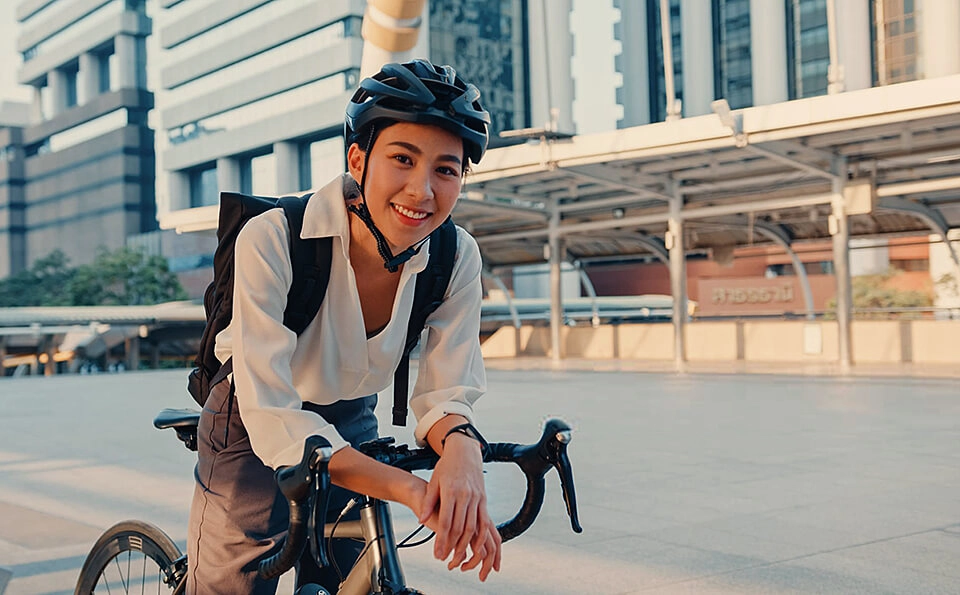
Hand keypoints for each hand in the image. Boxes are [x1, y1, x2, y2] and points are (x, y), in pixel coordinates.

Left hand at [418, 435, 501, 580]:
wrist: (464, 451)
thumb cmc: (447, 466)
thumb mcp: (434, 481)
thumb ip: (429, 502)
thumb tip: (421, 519)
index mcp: (451, 491)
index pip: (447, 522)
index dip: (442, 540)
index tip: (437, 553)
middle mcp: (465, 495)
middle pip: (460, 528)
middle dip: (452, 547)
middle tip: (445, 559)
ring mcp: (477, 498)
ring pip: (474, 527)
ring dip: (466, 545)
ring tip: (458, 558)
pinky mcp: (483, 499)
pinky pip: (485, 521)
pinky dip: (481, 536)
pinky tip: (476, 547)